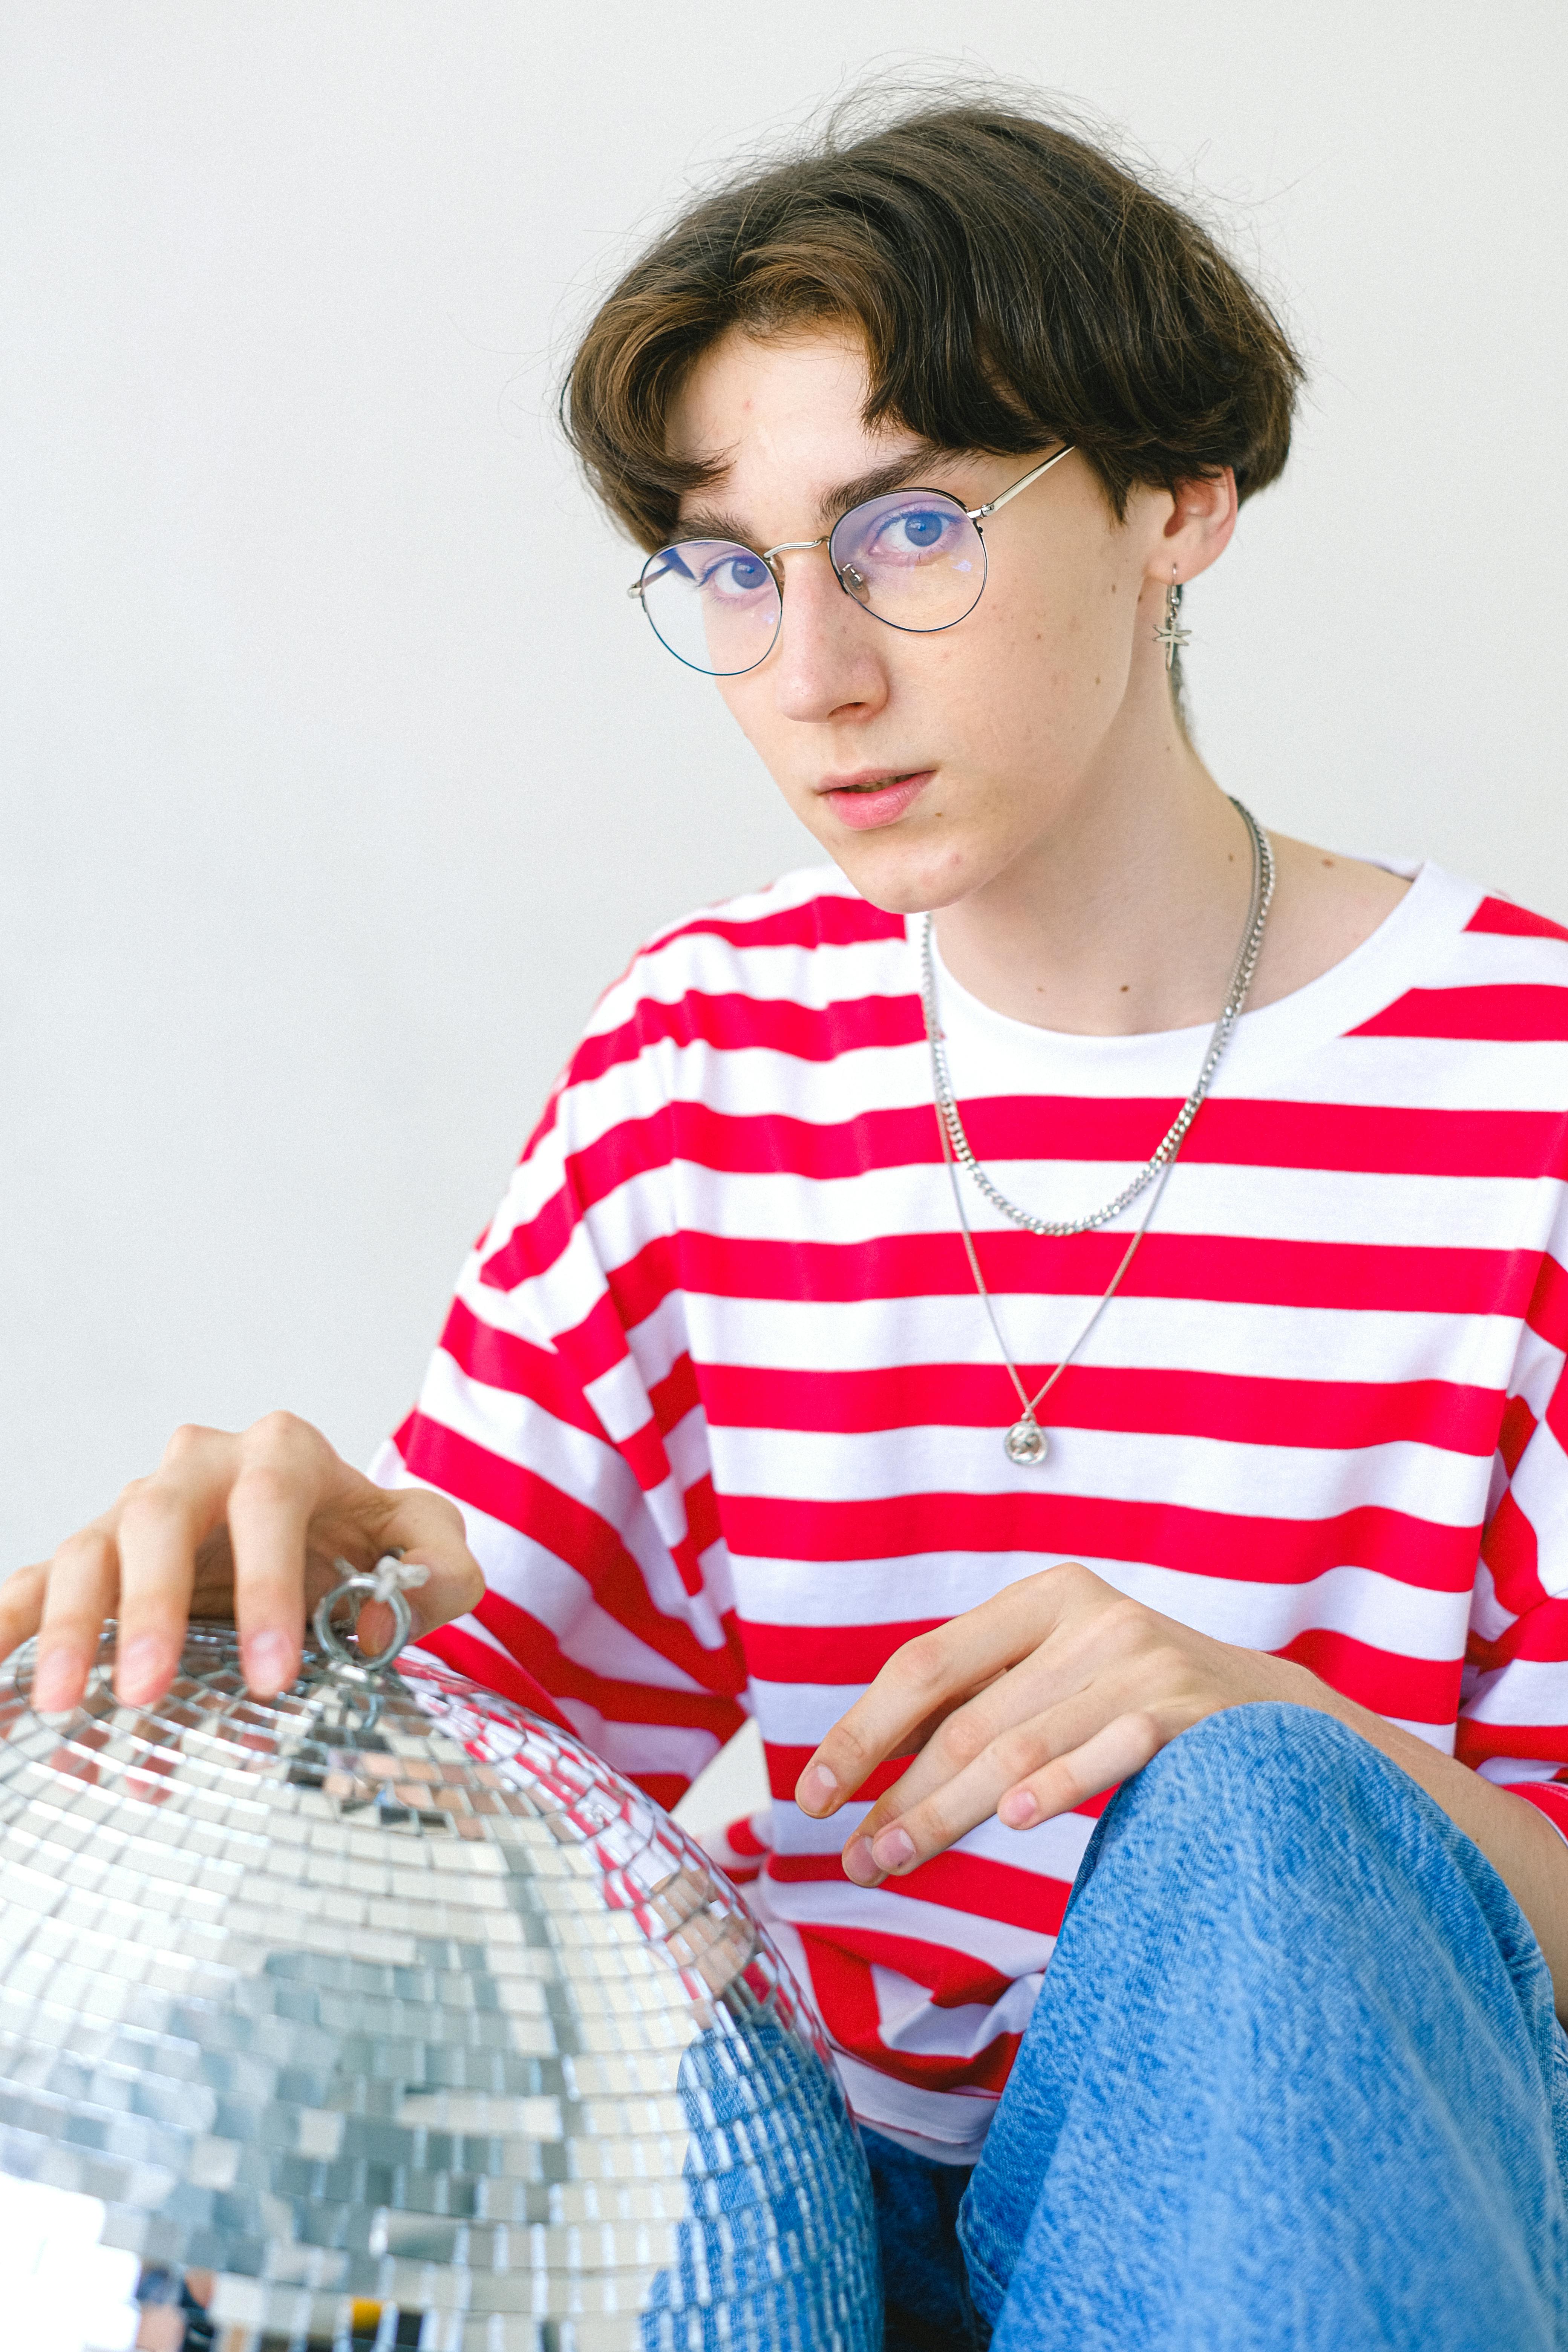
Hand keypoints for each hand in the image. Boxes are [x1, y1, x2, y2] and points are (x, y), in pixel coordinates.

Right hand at [0, 1412, 483, 1712]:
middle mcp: (196, 1468)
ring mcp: (134, 1510)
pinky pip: (36, 1586)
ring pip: (86, 1553)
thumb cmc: (367, 1542)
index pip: (269, 1505)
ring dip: (72, 1630)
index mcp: (281, 1454)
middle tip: (147, 1695)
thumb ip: (437, 1571)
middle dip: (151, 1611)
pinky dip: (11, 1630)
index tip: (273, 1675)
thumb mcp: (426, 1544)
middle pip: (157, 1519)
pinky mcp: (93, 1558)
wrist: (323, 1537)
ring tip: (64, 1710)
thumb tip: (380, 1621)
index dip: (268, 1588)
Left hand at [793, 1562, 1317, 1885]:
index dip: (863, 1732)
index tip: (814, 1796)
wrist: (1281, 1717)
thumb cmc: (1139, 1707)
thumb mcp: (1059, 1680)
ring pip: (1018, 1747)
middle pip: (965, 1720)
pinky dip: (1060, 1782)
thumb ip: (981, 1704)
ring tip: (895, 1860)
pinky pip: (1107, 1750)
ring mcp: (1142, 1659)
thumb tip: (865, 1770)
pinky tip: (1017, 1819)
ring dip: (947, 1812)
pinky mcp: (1188, 1707)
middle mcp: (1089, 1617)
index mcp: (1042, 1599)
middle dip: (899, 1796)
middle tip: (853, 1859)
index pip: (925, 1666)